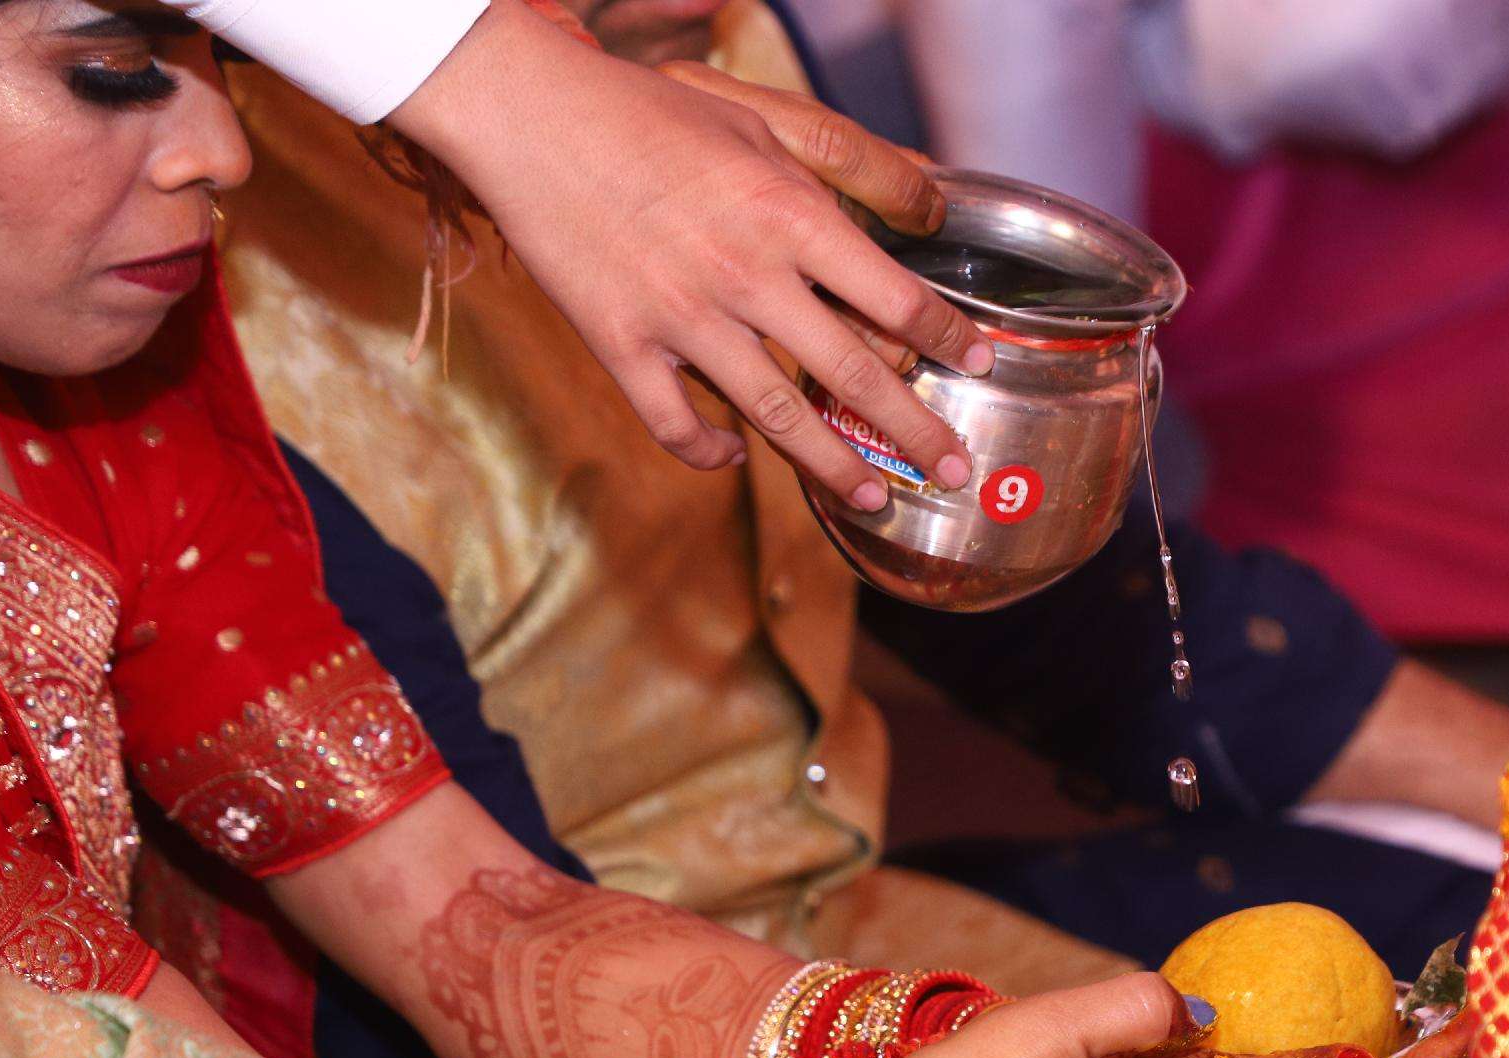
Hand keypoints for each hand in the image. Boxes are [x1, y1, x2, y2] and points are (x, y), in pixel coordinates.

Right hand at [390, 2, 989, 489]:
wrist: (528, 113)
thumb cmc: (649, 111)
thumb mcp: (761, 120)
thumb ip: (848, 163)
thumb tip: (926, 199)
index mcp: (789, 214)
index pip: (895, 297)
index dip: (949, 339)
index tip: (981, 366)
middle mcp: (745, 274)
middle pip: (851, 374)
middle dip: (913, 431)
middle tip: (952, 469)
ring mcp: (681, 318)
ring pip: (775, 417)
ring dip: (831, 466)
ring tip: (871, 496)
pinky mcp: (619, 344)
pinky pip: (676, 424)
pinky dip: (709, 451)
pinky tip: (735, 455)